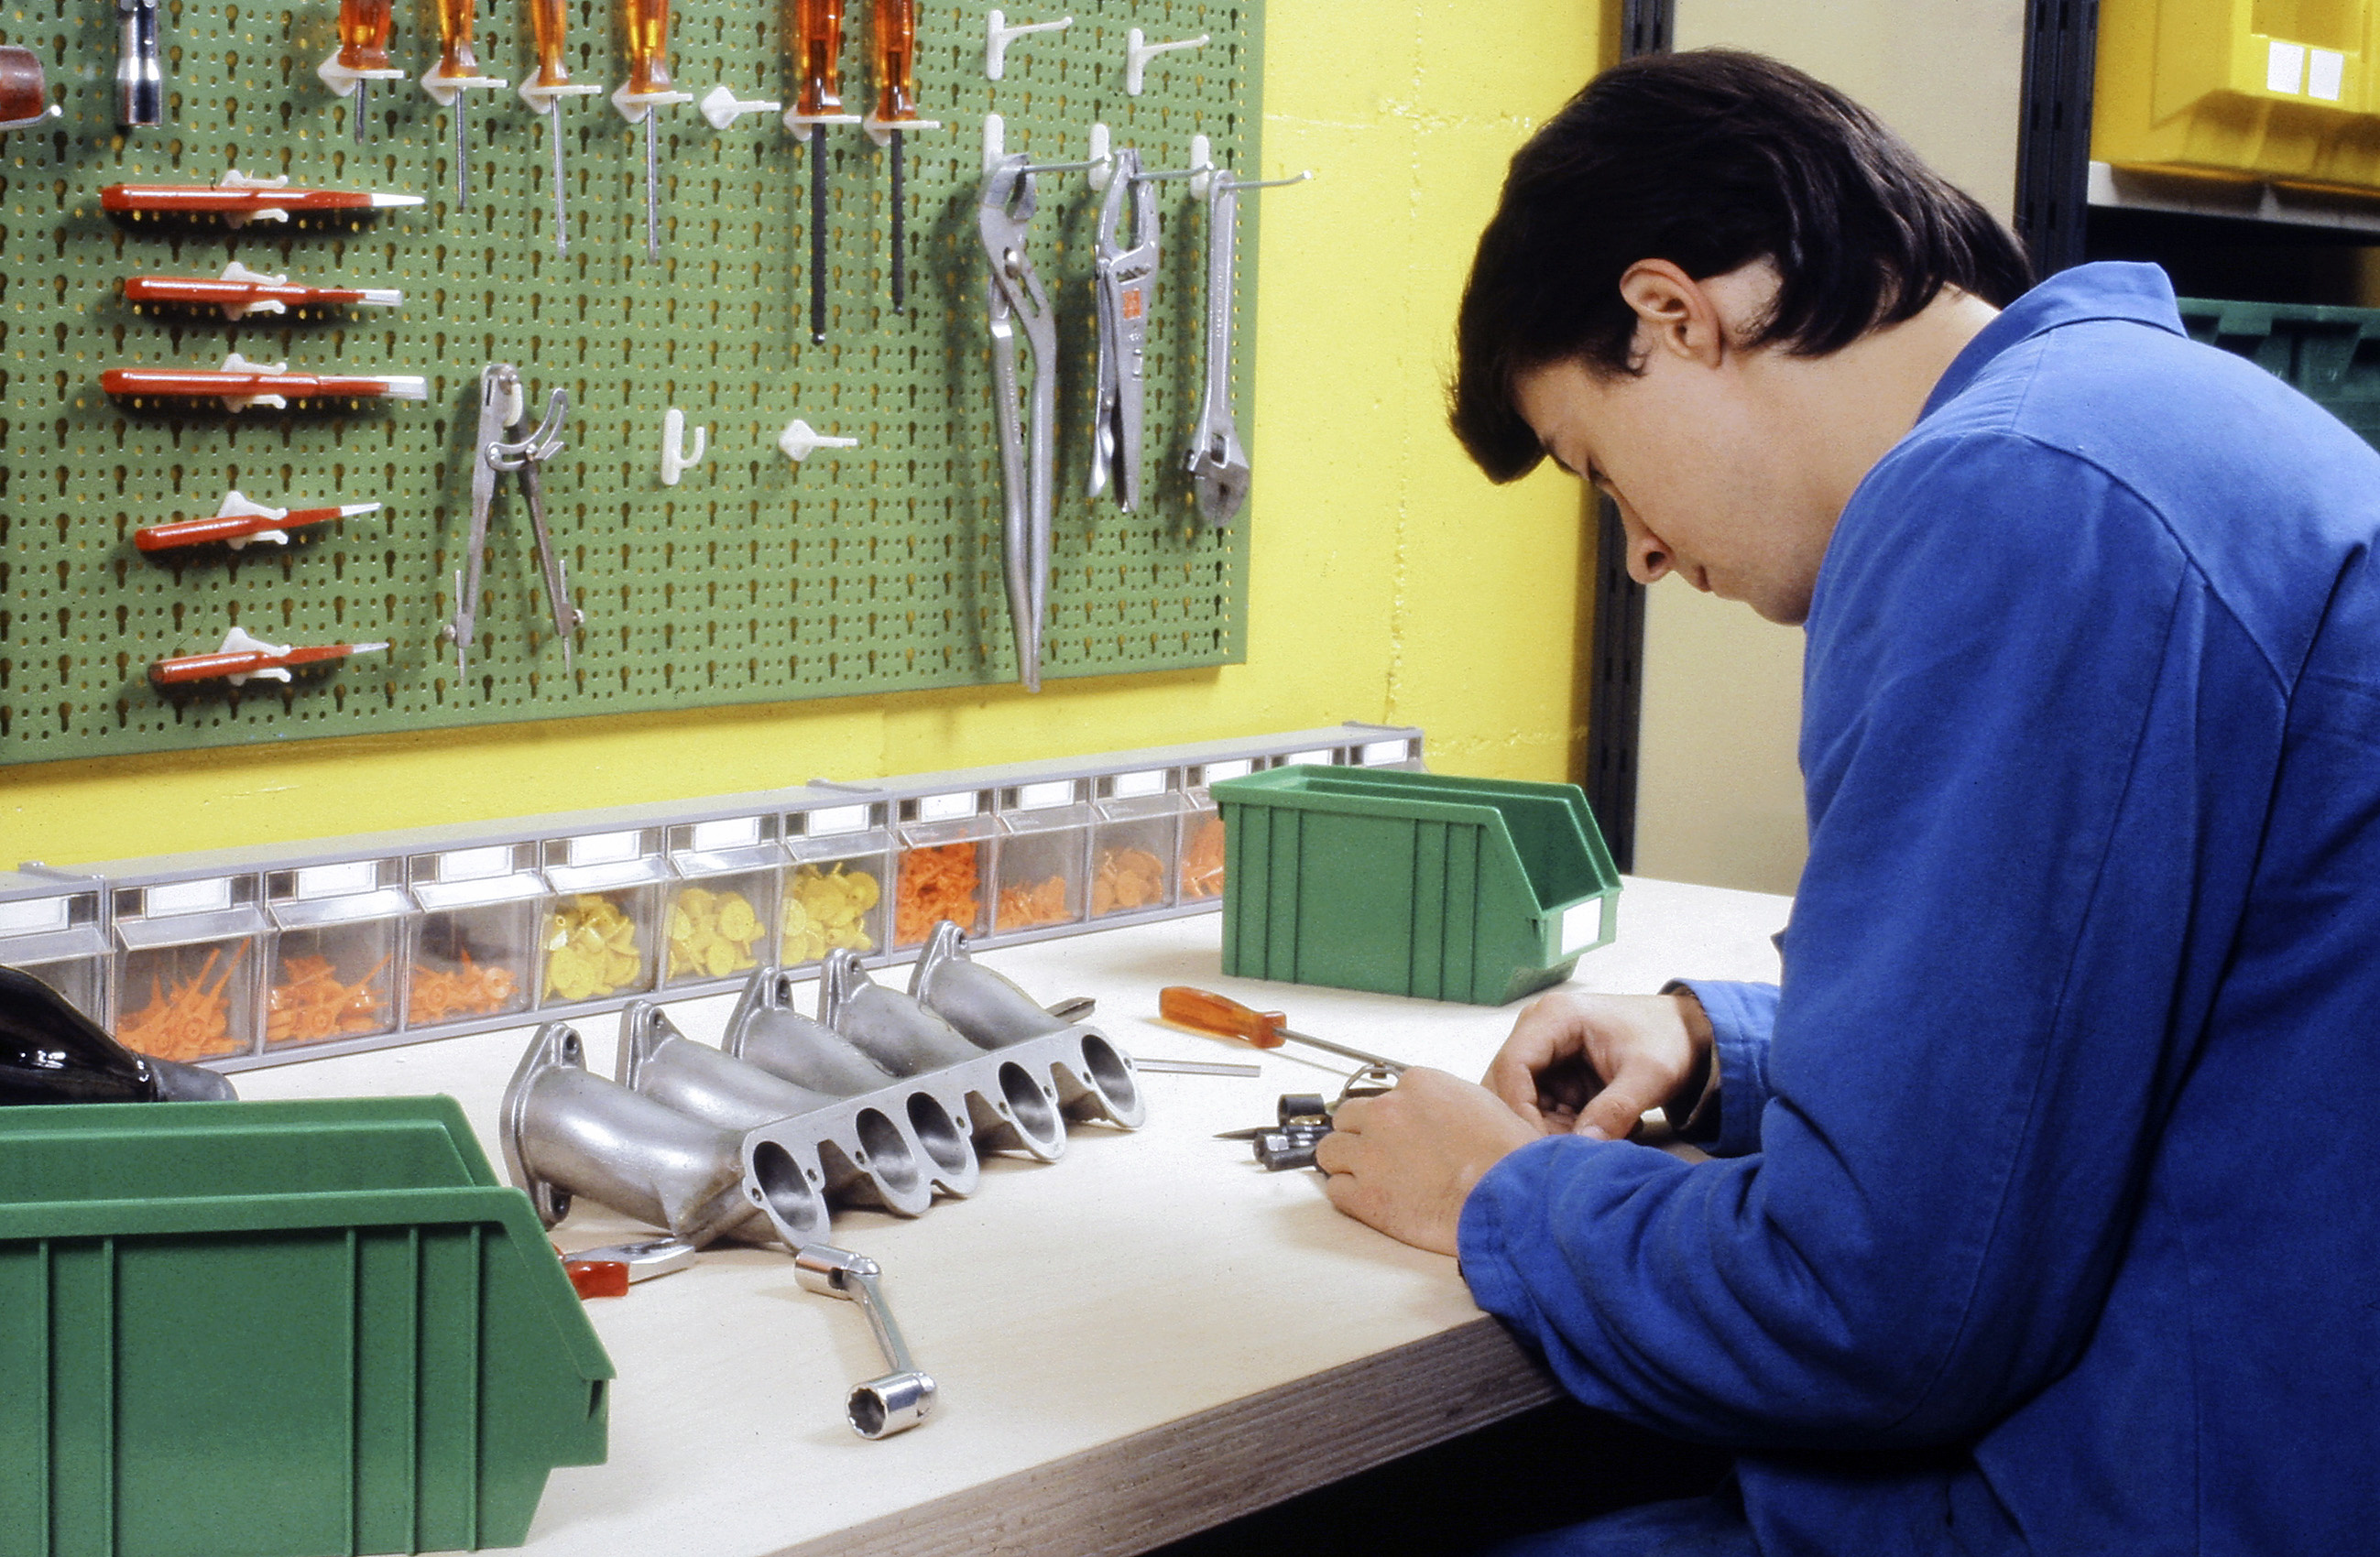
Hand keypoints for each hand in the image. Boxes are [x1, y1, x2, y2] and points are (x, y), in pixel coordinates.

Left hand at [1314, 1067, 1540, 1255]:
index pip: (1384, 1094)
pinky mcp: (1365, 1194)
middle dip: (1361, 1136)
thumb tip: (1436, 1114)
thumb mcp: (1484, 1105)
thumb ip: (1448, 1102)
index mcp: (1418, 1085)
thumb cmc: (1509, 1160)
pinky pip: (1335, 1189)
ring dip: (1346, 1163)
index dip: (1391, 1118)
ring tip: (1368, 1178)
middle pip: (1347, 1117)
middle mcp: (1388, 1112)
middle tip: (1379, 1155)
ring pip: (1330, 1150)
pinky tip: (1370, 1201)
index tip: (1397, 1132)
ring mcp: (1371, 1153)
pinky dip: (1349, 1196)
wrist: (1510, 1198)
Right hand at [1482, 990, 1709, 1141]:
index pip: (1512, 1065)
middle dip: (1533, 1122)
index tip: (1538, 1145)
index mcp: (1555, 1016)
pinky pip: (1540, 1105)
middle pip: (1508, 1084)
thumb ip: (1616, 1110)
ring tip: (1591, 1138)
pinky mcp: (1553, 1070)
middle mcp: (1537, 1027)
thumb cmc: (1668, 1042)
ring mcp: (1543, 1049)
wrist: (1688, 1033)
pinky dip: (1558, 1126)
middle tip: (1566, 1150)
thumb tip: (1584, 1146)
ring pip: (1521, 1099)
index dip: (1519, 1109)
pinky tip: (1593, 1131)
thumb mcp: (1649, 1077)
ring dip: (1547, 1127)